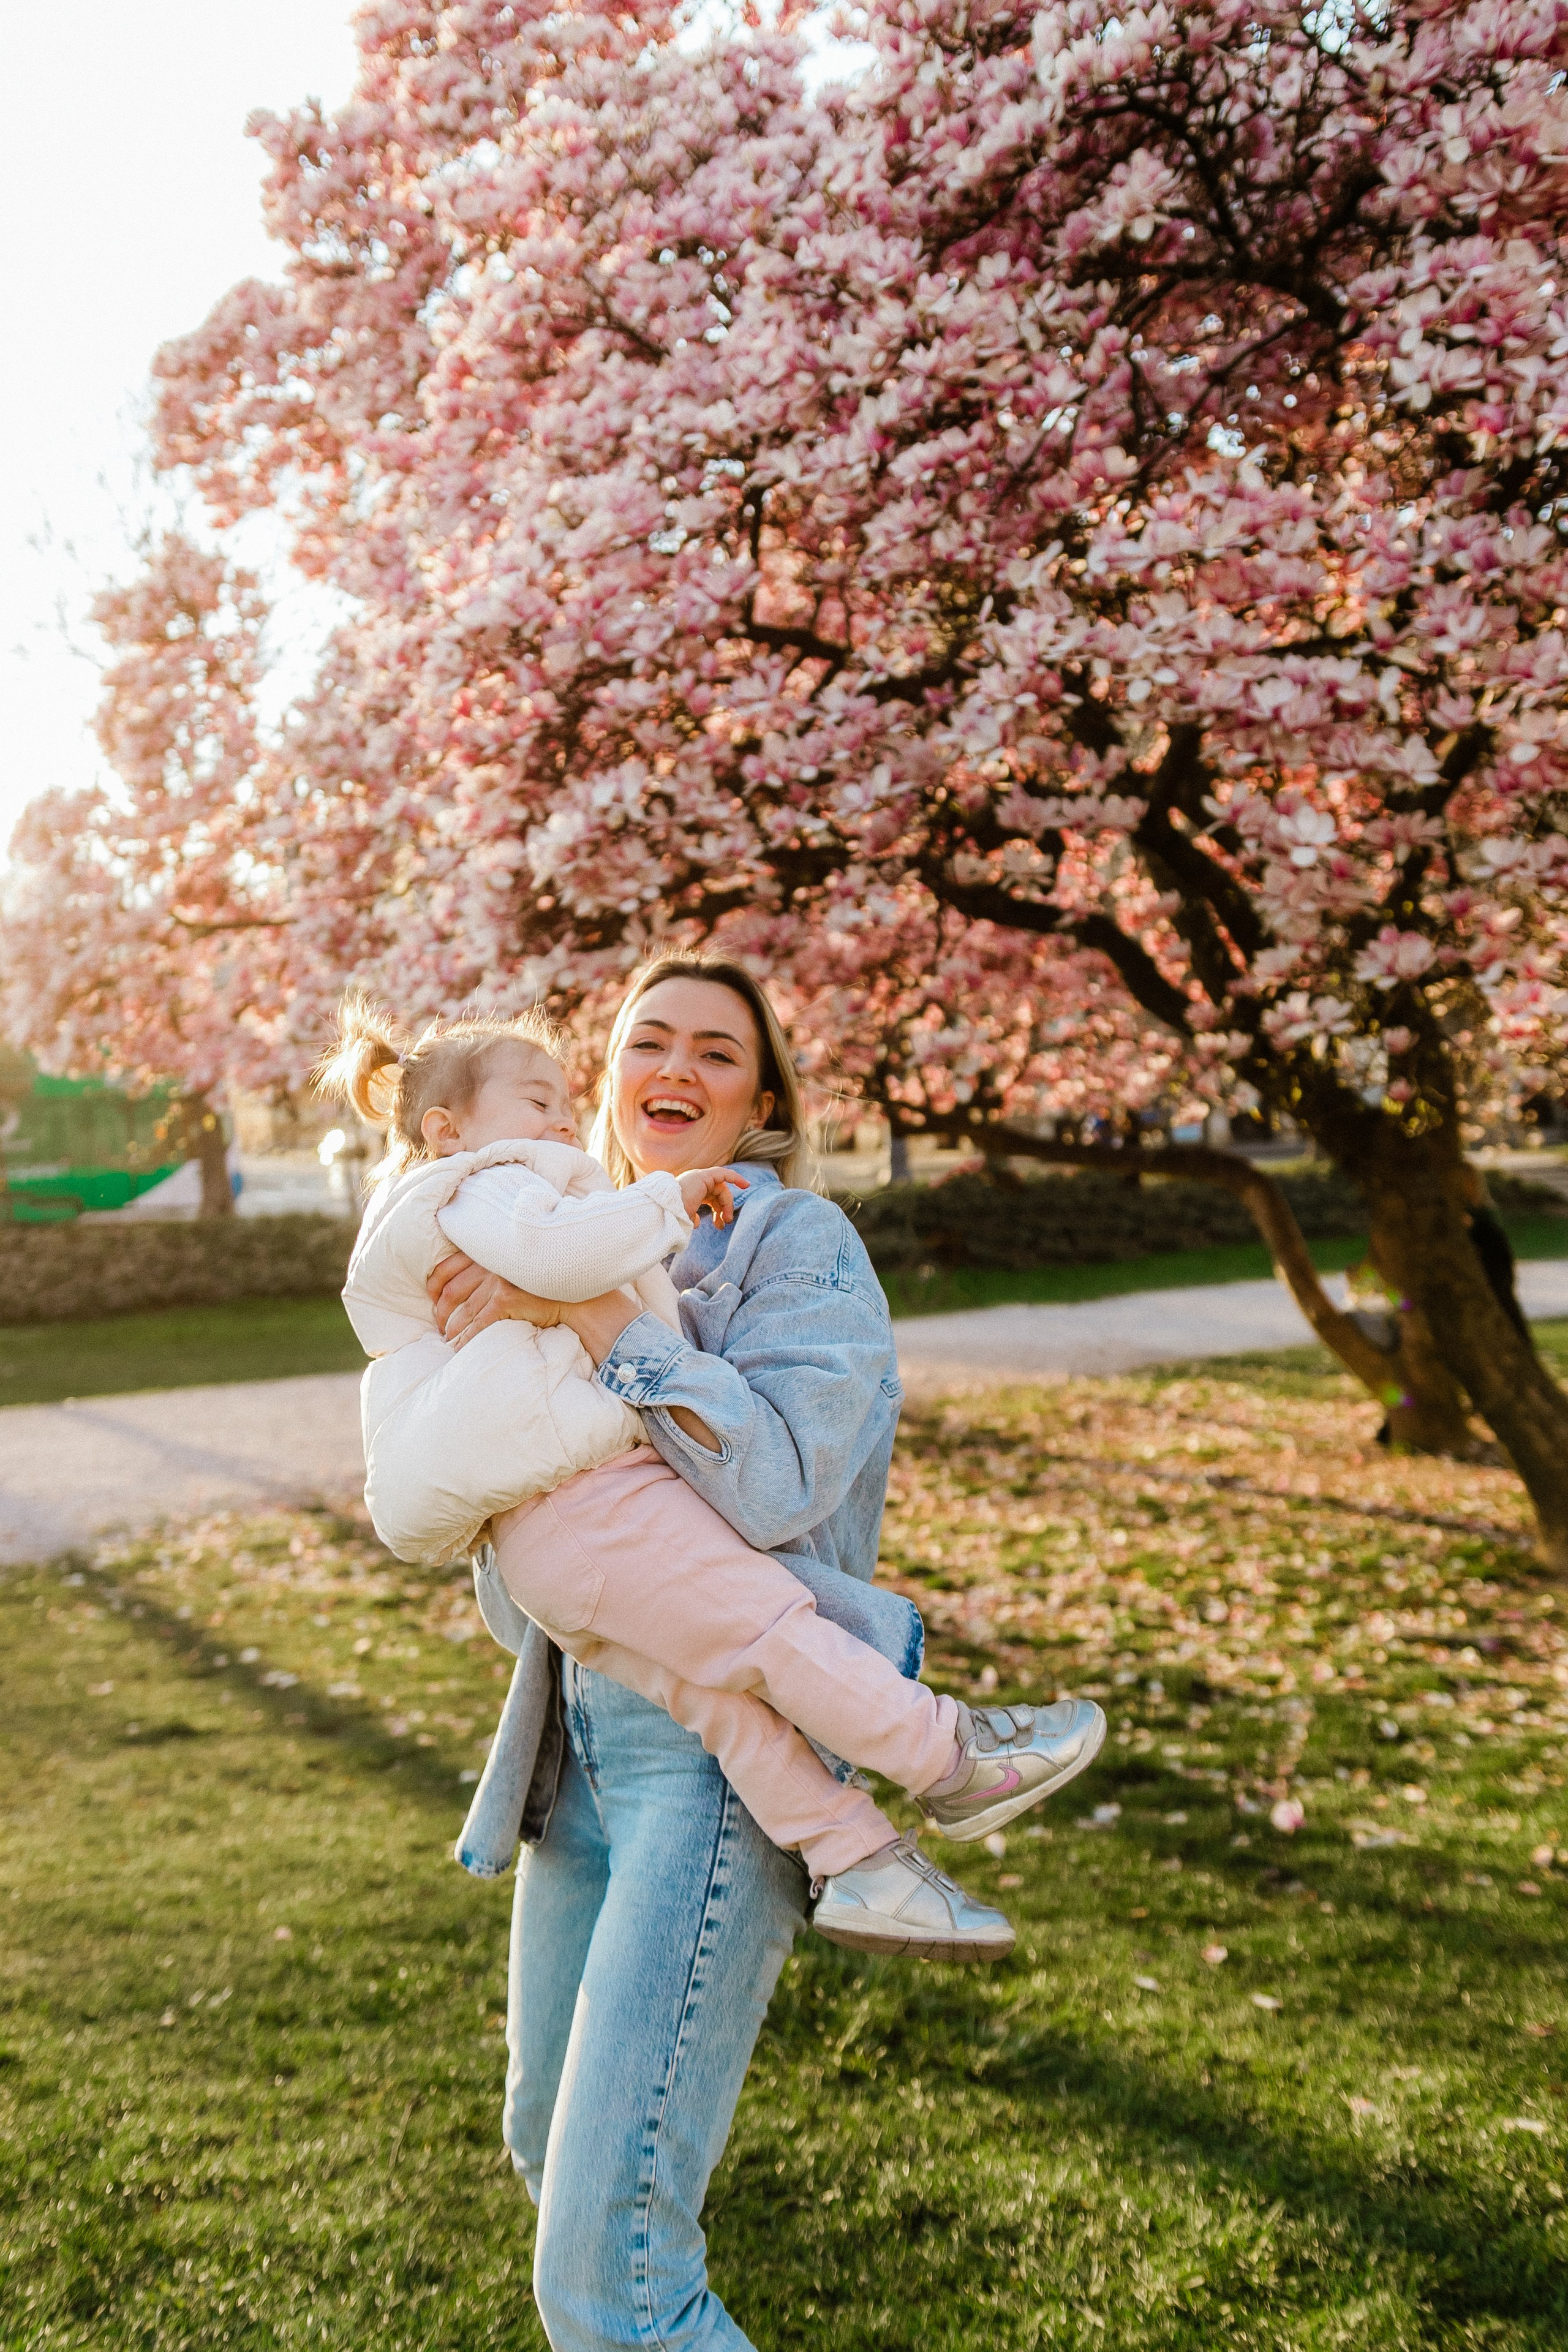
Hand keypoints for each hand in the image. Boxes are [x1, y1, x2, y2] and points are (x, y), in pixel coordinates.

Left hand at [428, 1252, 560, 1349]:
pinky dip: (467, 1339)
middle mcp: (489, 1264)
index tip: (433, 1302)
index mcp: (486, 1253)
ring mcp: (497, 1281)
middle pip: (451, 1292)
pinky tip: (461, 1348)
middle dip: (442, 1314)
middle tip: (441, 1328)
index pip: (446, 1268)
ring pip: (464, 1312)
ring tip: (450, 1342)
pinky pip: (479, 1324)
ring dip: (453, 1330)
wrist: (572, 1294)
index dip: (434, 1287)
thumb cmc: (541, 1284)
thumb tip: (460, 1293)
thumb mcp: (511, 1270)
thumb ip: (488, 1272)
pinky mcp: (506, 1298)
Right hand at [677, 1166, 748, 1227]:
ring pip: (722, 1189)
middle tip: (725, 1223)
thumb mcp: (685, 1218)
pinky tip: (745, 1185)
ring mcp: (699, 1178)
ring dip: (728, 1204)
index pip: (711, 1197)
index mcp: (691, 1191)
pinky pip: (723, 1174)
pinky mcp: (704, 1176)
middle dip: (724, 1209)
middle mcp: (695, 1182)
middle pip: (718, 1193)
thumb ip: (693, 1216)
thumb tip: (697, 1222)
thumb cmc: (672, 1217)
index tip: (724, 1221)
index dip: (720, 1209)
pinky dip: (735, 1177)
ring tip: (727, 1219)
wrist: (665, 1213)